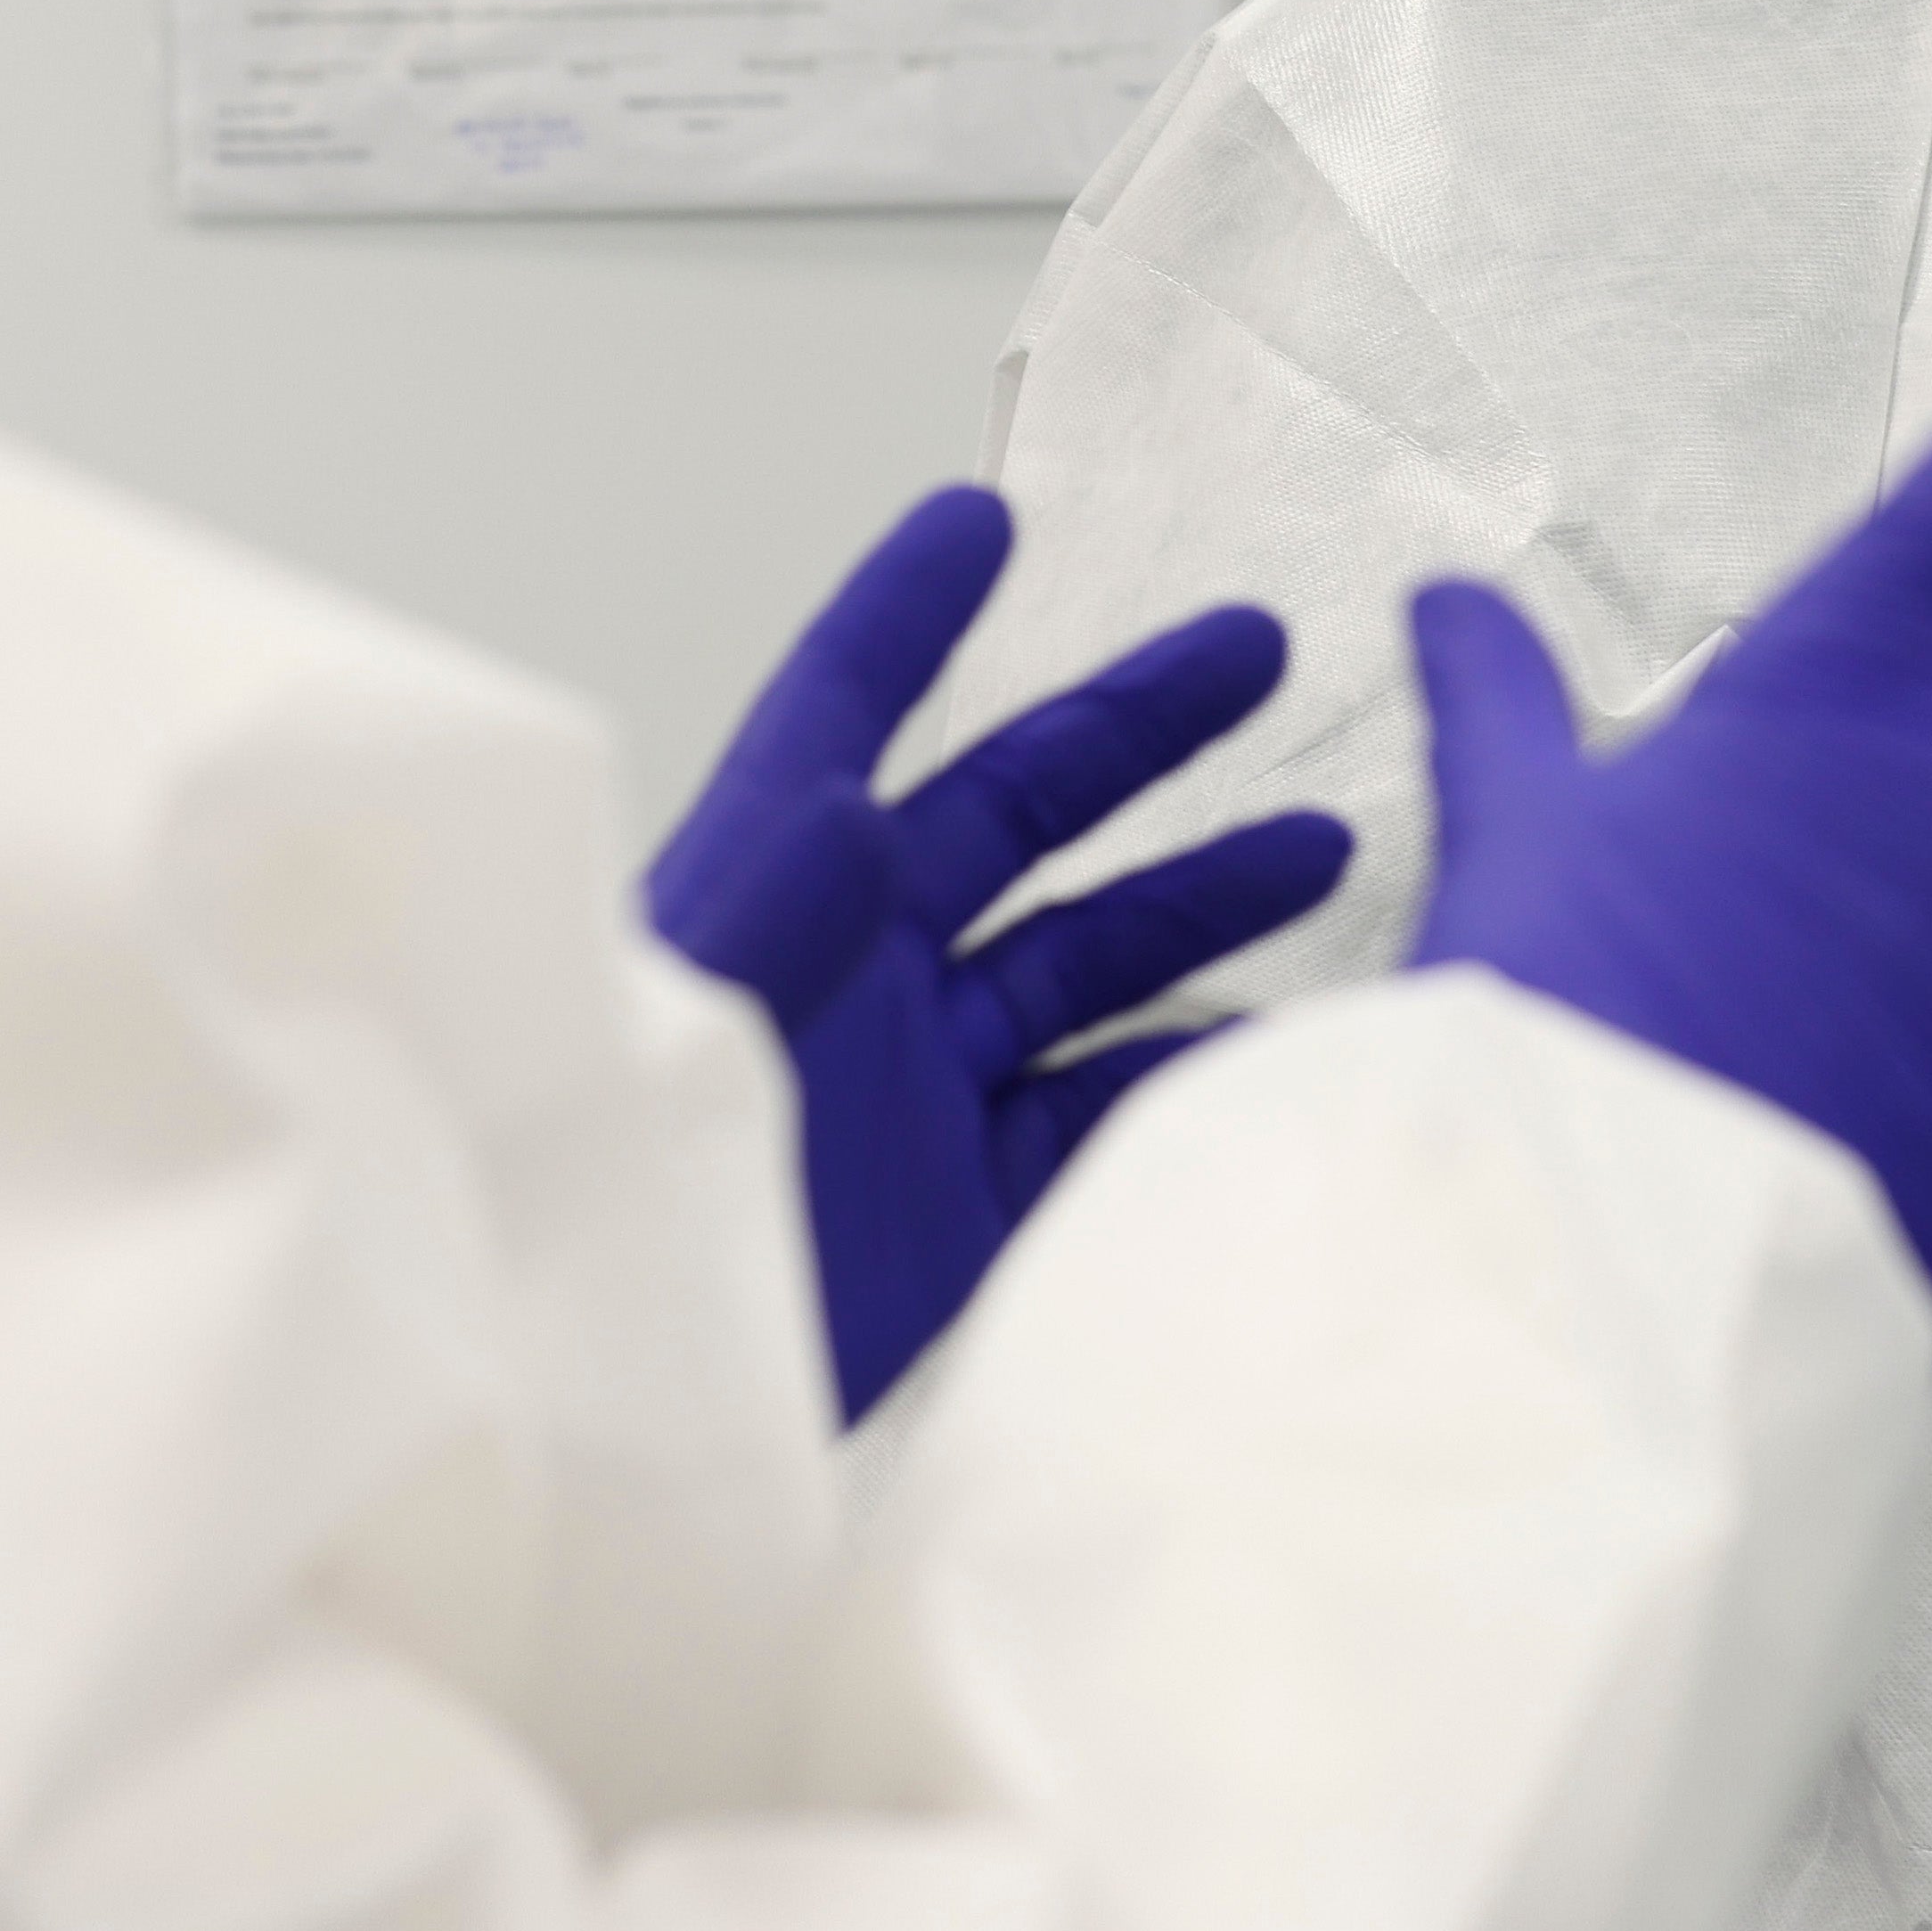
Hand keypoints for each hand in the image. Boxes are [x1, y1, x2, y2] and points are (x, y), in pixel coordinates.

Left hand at [649, 490, 1354, 1417]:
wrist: (605, 1418)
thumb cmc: (604, 1210)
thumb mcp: (673, 1038)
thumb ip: (755, 919)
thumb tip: (850, 803)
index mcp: (770, 896)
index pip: (839, 713)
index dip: (909, 611)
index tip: (987, 512)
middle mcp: (849, 973)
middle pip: (1006, 814)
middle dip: (1129, 727)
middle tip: (1260, 646)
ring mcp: (911, 1095)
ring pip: (1075, 964)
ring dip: (1192, 897)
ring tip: (1327, 845)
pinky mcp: (954, 1221)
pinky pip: (1091, 1124)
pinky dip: (1181, 1077)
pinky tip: (1275, 1042)